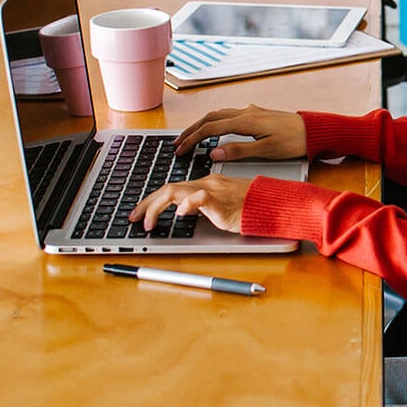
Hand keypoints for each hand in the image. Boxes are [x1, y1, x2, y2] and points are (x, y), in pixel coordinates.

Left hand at [131, 175, 251, 233]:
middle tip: (133, 219)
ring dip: (156, 207)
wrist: (272, 203)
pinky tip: (180, 216)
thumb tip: (184, 213)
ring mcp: (214, 191)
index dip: (151, 201)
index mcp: (205, 183)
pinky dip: (186, 205)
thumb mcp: (221, 206)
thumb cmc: (251, 206)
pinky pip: (200, 198)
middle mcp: (206, 183)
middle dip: (146, 204)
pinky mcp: (222, 202)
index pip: (171, 188)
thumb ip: (203, 206)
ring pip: (176, 191)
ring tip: (148, 223)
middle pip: (167, 188)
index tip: (139, 214)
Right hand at [173, 104, 306, 159]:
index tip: (180, 149)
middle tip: (177, 143)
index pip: (211, 129)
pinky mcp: (257, 114)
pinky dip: (215, 122)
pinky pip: (229, 115)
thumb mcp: (267, 151)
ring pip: (219, 114)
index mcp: (246, 121)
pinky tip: (214, 129)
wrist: (315, 130)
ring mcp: (251, 111)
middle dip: (191, 130)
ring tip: (190, 137)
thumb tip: (213, 153)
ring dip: (202, 125)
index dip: (192, 139)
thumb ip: (239, 151)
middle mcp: (246, 112)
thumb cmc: (294, 141)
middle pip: (210, 118)